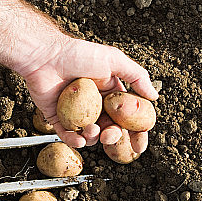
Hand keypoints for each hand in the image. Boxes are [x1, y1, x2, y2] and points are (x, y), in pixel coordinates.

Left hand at [21, 37, 157, 147]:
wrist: (46, 55)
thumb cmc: (79, 54)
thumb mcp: (113, 60)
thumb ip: (137, 77)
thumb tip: (155, 97)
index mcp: (109, 92)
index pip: (127, 116)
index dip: (135, 132)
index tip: (140, 146)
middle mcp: (94, 104)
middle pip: (109, 129)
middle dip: (113, 136)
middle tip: (110, 135)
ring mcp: (75, 112)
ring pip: (89, 135)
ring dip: (93, 138)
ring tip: (91, 130)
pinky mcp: (56, 117)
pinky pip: (67, 135)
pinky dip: (74, 141)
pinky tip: (79, 140)